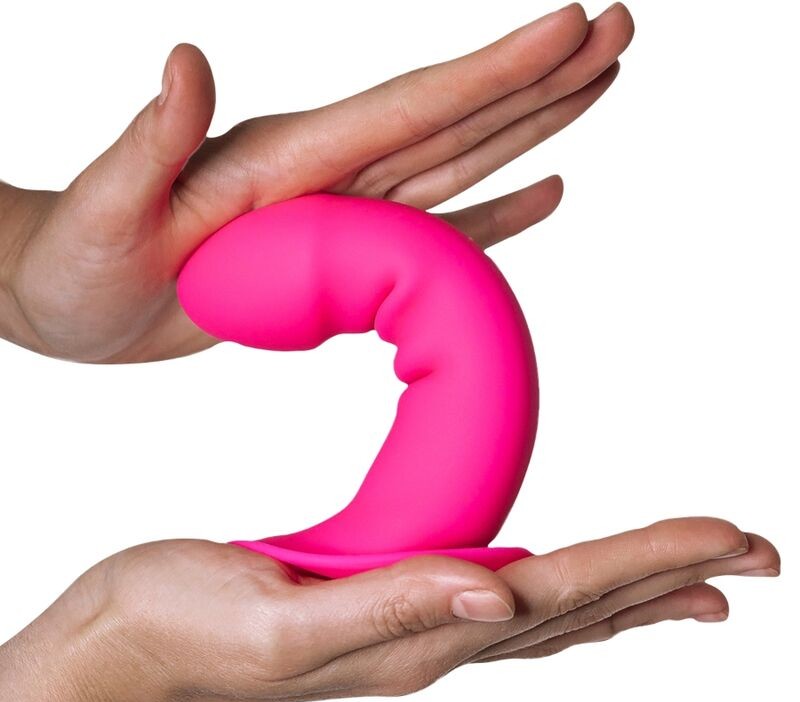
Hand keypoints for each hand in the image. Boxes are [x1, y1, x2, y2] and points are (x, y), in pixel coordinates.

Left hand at [0, 3, 632, 362]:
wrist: (70, 294)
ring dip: (532, 127)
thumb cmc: (77, 261)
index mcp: (288, 157)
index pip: (409, 106)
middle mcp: (331, 172)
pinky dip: (494, 216)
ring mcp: (344, 211)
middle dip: (541, 79)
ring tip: (598, 87)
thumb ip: (151, 139)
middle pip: (456, 119)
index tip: (571, 27)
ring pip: (460, 164)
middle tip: (620, 31)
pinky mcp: (345, 257)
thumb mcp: (105, 206)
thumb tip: (182, 58)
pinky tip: (542, 193)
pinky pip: (436, 233)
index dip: (491, 72)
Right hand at [0, 517, 778, 701]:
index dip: (653, 563)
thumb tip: (498, 603)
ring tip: (697, 582)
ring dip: (628, 587)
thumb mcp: (282, 624)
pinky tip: (561, 583)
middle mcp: (430, 638)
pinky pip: (492, 591)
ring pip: (549, 606)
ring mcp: (407, 625)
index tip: (736, 539)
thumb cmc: (180, 627)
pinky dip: (553, 585)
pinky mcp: (377, 600)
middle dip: (672, 576)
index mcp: (416, 640)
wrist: (119, 643)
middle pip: (581, 606)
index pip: (566, 597)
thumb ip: (391, 614)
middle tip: (756, 554)